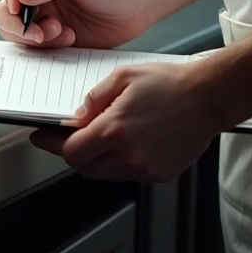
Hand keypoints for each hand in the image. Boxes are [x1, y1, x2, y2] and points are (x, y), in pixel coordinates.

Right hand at [0, 0, 151, 48]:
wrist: (141, 5)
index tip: (18, 6)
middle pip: (4, 6)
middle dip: (16, 23)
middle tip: (37, 33)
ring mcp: (43, 13)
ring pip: (15, 29)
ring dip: (34, 37)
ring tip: (60, 33)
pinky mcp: (52, 35)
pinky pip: (35, 46)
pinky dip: (47, 47)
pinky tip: (70, 38)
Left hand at [29, 61, 225, 182]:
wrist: (209, 96)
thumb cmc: (170, 83)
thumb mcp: (122, 77)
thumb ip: (92, 99)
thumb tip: (74, 117)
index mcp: (115, 130)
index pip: (70, 151)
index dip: (52, 144)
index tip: (42, 137)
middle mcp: (129, 155)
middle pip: (84, 167)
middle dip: (74, 151)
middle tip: (72, 135)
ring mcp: (146, 169)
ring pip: (105, 173)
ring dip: (97, 158)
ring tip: (105, 135)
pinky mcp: (160, 174)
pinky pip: (128, 174)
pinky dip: (120, 162)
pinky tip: (128, 142)